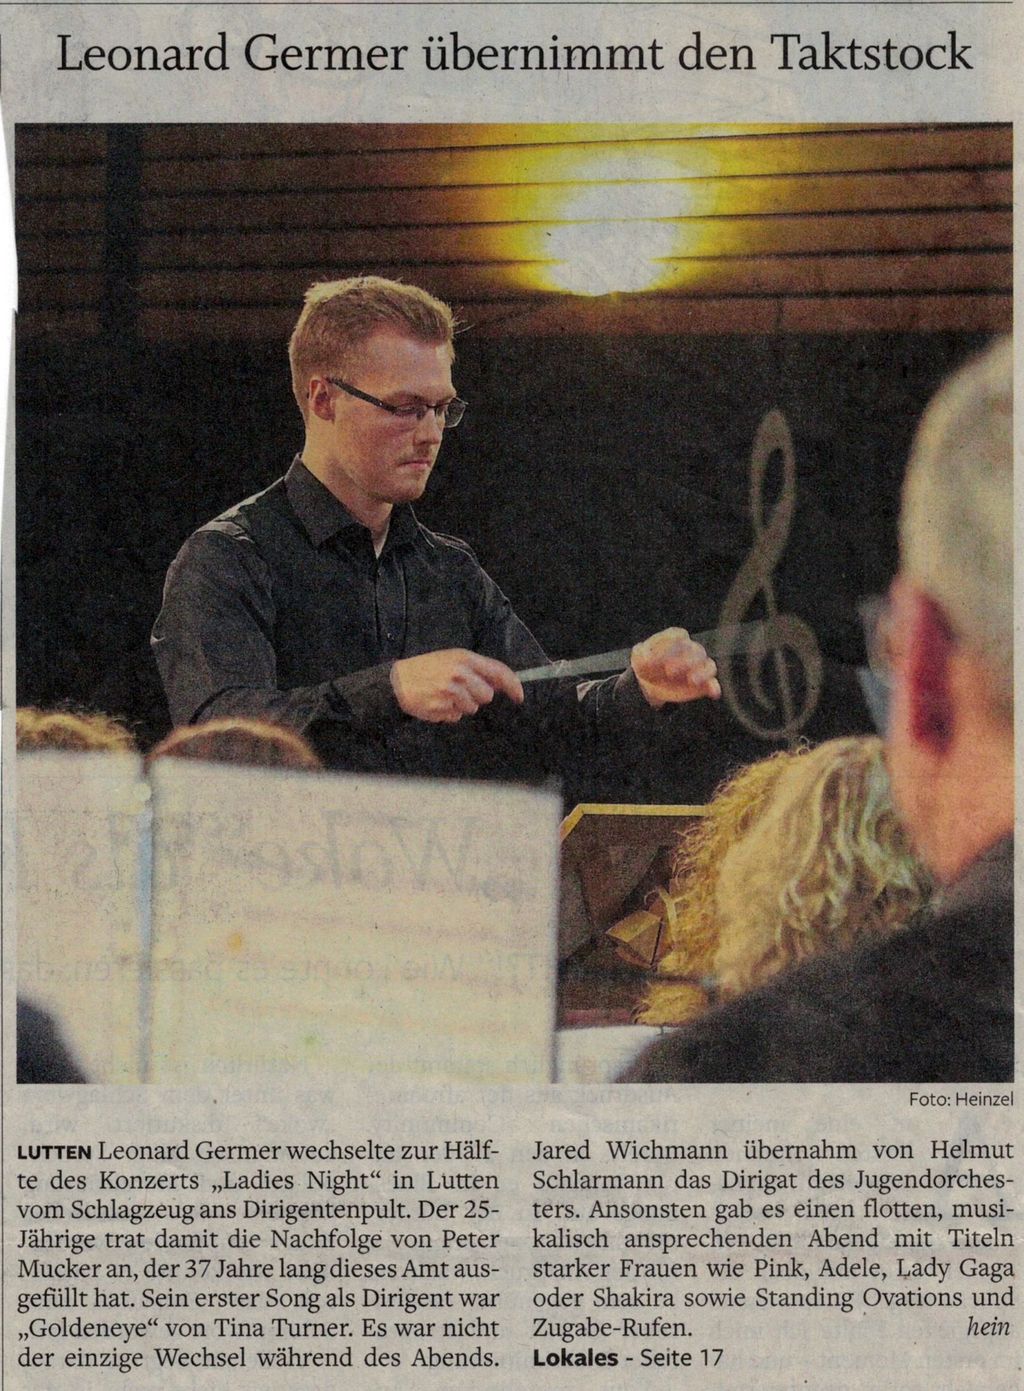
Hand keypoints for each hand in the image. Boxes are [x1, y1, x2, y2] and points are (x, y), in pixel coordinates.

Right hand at [390, 649, 524, 722]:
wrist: (397, 681)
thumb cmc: (426, 669)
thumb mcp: (451, 659)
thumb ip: (475, 669)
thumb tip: (499, 684)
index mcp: (464, 658)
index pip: (498, 671)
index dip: (513, 685)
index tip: (519, 696)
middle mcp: (459, 674)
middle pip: (486, 695)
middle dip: (477, 696)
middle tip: (459, 689)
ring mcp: (450, 692)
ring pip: (472, 708)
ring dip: (461, 705)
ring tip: (443, 695)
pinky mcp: (441, 707)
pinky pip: (456, 716)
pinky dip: (448, 712)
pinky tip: (436, 702)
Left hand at [631, 627, 720, 707]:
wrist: (649, 683)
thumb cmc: (646, 664)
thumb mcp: (638, 657)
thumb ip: (642, 654)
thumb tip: (648, 659)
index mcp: (675, 638)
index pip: (679, 636)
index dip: (669, 644)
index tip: (657, 656)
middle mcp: (690, 650)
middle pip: (695, 650)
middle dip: (684, 660)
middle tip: (669, 671)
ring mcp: (698, 666)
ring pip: (708, 665)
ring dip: (702, 672)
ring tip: (692, 680)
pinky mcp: (702, 682)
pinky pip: (712, 683)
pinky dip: (714, 687)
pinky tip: (713, 692)